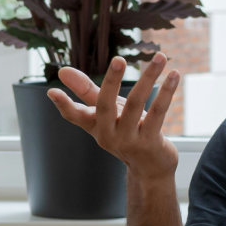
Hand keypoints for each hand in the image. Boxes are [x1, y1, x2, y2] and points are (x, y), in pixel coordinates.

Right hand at [50, 55, 180, 178]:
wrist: (149, 168)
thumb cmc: (125, 132)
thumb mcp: (105, 113)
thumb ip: (85, 91)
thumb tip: (62, 71)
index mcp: (95, 127)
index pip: (75, 116)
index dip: (64, 104)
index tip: (52, 92)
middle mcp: (108, 135)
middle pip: (105, 106)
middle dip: (111, 82)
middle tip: (118, 60)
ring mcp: (129, 140)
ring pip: (136, 104)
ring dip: (149, 78)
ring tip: (159, 57)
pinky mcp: (150, 142)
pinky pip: (158, 113)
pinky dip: (166, 92)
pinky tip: (174, 75)